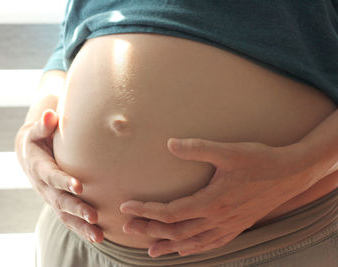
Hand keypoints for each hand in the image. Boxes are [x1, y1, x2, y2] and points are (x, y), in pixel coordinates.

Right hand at [15, 109, 103, 242]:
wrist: (28, 155)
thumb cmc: (38, 139)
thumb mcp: (37, 131)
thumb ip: (43, 125)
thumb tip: (50, 115)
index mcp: (39, 167)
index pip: (52, 176)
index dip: (64, 181)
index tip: (79, 186)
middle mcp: (44, 187)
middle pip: (60, 200)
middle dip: (77, 208)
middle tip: (94, 216)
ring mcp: (51, 198)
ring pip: (65, 216)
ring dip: (81, 226)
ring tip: (99, 236)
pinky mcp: (58, 204)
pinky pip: (69, 220)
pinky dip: (82, 229)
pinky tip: (99, 236)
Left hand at [120, 138, 309, 256]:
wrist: (289, 173)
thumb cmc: (258, 160)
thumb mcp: (227, 151)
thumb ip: (197, 148)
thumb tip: (169, 144)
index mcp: (212, 201)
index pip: (170, 212)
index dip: (146, 210)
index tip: (127, 207)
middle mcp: (218, 218)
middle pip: (176, 231)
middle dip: (150, 230)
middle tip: (128, 228)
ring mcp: (229, 226)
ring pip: (192, 242)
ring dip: (169, 246)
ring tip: (150, 251)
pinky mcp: (237, 227)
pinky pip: (211, 244)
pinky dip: (194, 249)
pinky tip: (185, 250)